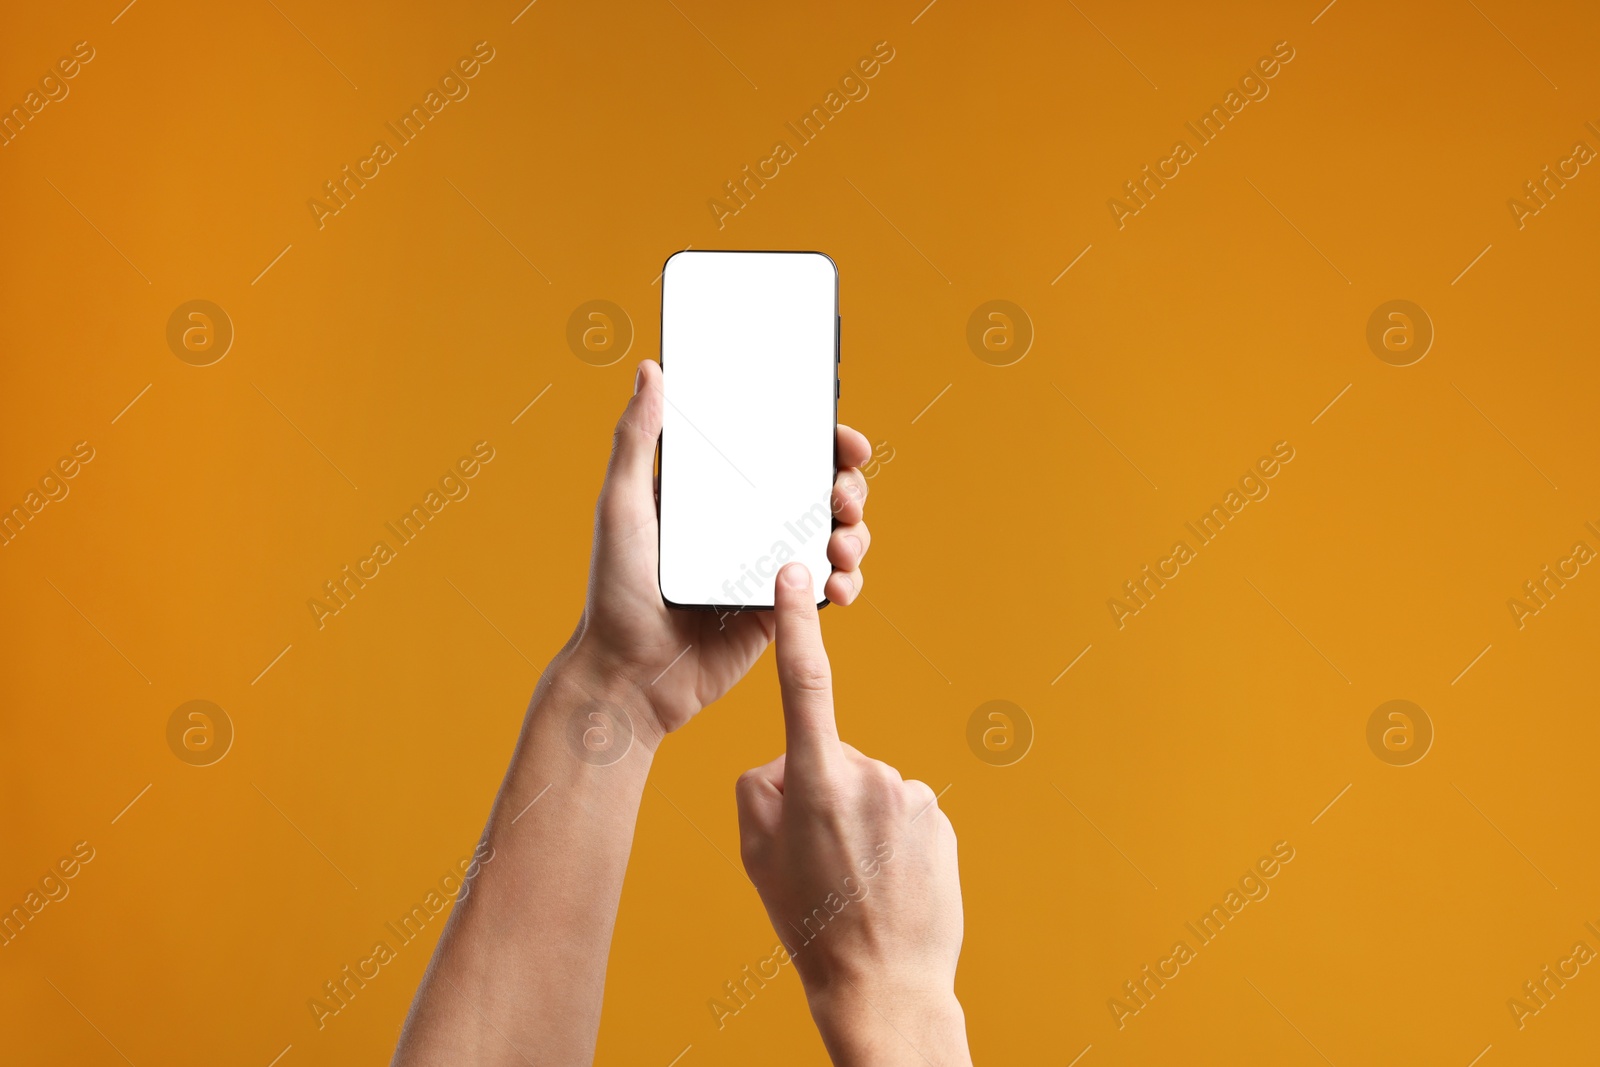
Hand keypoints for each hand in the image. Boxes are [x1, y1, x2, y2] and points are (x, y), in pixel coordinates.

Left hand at [563, 360, 872, 741]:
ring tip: (841, 547)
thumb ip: (636, 439)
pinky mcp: (779, 609)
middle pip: (818, 489)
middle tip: (842, 497)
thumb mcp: (622, 505)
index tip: (843, 440)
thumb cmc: (615, 590)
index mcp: (717, 492)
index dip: (821, 440)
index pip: (779, 452)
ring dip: (854, 535)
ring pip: (833, 536)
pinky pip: (827, 588)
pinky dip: (846, 584)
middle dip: (848, 487)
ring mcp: (767, 566)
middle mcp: (747, 523)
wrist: (629, 676)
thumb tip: (649, 370)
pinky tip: (839, 587)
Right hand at [735, 563, 969, 1065]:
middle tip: (818, 857)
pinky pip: (902, 811)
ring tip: (855, 877)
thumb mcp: (754, 851)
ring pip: (868, 787)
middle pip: (830, 757)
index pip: (803, 684)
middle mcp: (870, 774)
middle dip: (820, 790)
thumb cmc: (809, 919)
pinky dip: (890, 835)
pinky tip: (886, 879)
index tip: (793, 573)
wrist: (882, 984)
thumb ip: (760, 784)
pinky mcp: (941, 818)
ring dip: (857, 818)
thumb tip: (788, 760)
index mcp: (816, 778)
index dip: (795, 625)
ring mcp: (911, 796)